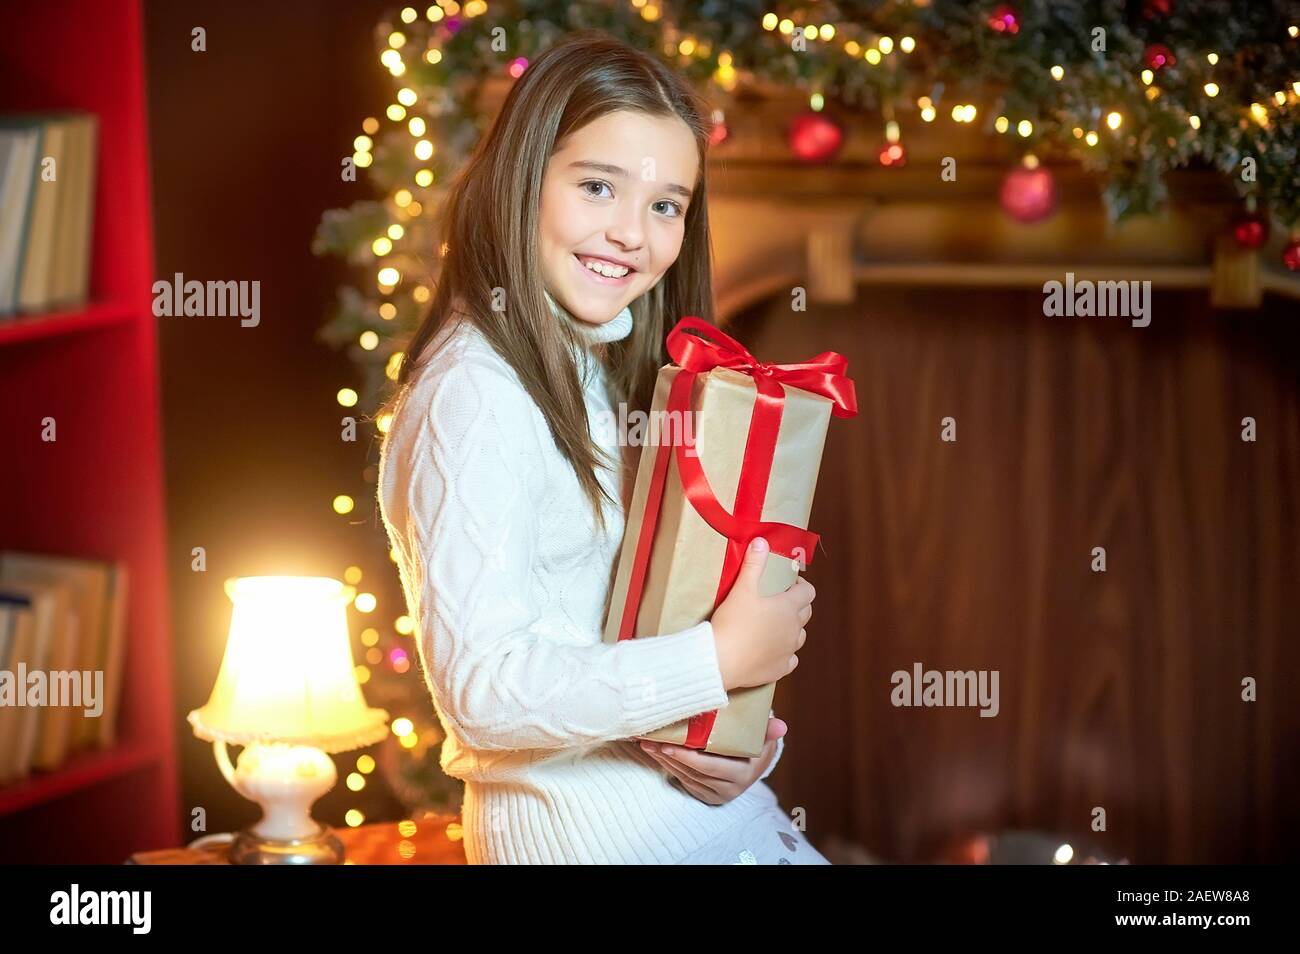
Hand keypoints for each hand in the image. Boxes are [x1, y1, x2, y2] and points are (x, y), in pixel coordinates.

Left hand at [637, 715, 786, 804]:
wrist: (755, 761)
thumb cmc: (756, 741)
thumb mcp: (764, 735)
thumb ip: (768, 730)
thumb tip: (781, 726)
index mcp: (743, 775)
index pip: (710, 766)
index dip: (688, 756)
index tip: (668, 744)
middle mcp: (729, 788)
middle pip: (692, 771)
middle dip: (669, 756)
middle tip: (649, 740)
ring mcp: (716, 793)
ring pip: (684, 775)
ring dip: (664, 759)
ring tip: (647, 742)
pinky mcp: (705, 794)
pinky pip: (683, 779)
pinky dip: (668, 765)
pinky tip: (656, 751)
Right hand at [710, 537, 813, 690]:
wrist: (719, 660)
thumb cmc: (732, 622)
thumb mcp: (742, 589)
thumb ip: (753, 564)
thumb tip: (762, 541)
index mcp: (788, 607)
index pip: (808, 592)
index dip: (800, 585)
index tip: (787, 584)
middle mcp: (793, 629)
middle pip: (806, 613)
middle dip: (796, 605)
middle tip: (778, 602)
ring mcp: (788, 650)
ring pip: (799, 636)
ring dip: (791, 629)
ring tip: (773, 625)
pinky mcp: (780, 669)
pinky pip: (790, 660)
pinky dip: (783, 653)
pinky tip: (771, 650)